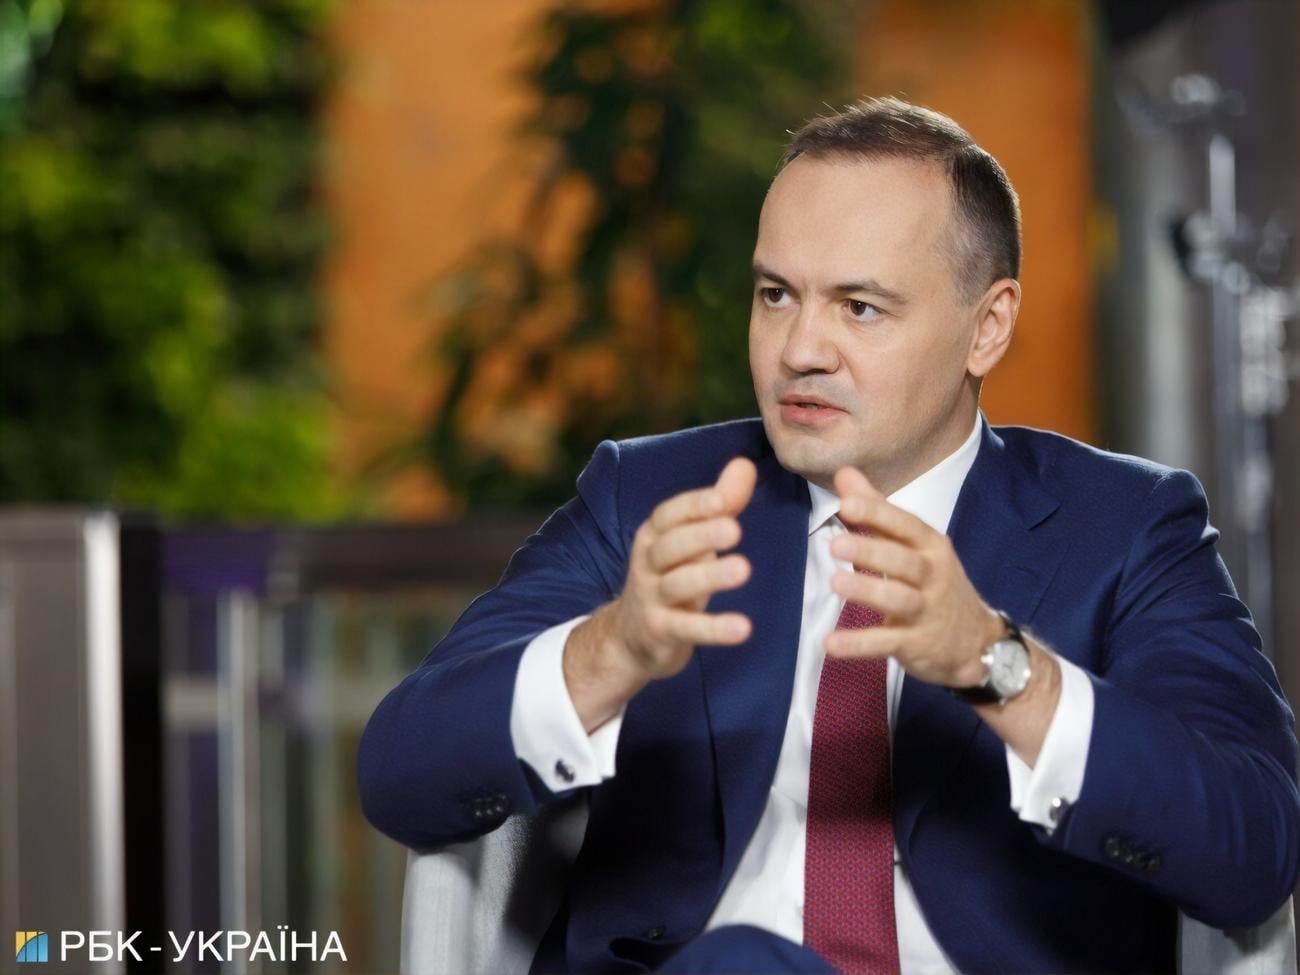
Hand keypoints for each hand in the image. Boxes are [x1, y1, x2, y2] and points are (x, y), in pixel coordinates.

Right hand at [564, 457, 756, 730]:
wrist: (631, 635)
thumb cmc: (670, 575)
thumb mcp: (692, 539)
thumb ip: (721, 503)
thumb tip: (745, 464)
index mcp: (654, 535)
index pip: (668, 515)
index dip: (693, 506)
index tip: (722, 499)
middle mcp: (647, 563)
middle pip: (671, 546)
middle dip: (700, 535)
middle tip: (734, 529)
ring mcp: (650, 598)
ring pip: (677, 584)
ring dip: (709, 576)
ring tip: (743, 569)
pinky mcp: (660, 631)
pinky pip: (686, 629)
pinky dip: (713, 629)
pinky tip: (742, 628)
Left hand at [823, 465, 1002, 688]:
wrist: (976, 642)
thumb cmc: (934, 583)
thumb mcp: (913, 545)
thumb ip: (876, 511)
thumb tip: (844, 473)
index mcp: (930, 546)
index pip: (904, 524)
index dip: (877, 513)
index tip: (847, 502)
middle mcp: (933, 575)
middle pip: (903, 561)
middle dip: (871, 551)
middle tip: (835, 545)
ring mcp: (927, 611)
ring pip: (898, 599)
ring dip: (868, 591)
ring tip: (835, 584)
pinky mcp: (917, 644)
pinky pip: (887, 642)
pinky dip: (859, 644)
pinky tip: (831, 643)